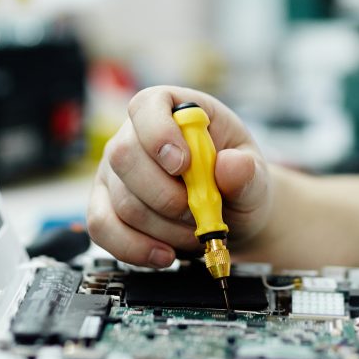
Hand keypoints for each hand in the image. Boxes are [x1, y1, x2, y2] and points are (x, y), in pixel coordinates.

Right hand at [87, 85, 272, 267]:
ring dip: (164, 227)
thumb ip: (247, 170)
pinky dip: (136, 249)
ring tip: (195, 231)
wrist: (231, 216)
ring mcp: (114, 171)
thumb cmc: (237, 182)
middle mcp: (134, 135)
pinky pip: (103, 228)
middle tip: (199, 211)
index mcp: (173, 109)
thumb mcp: (255, 173)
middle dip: (167, 195)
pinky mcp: (104, 205)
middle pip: (124, 155)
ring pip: (122, 201)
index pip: (147, 105)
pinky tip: (166, 254)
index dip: (158, 132)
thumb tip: (231, 165)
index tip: (183, 164)